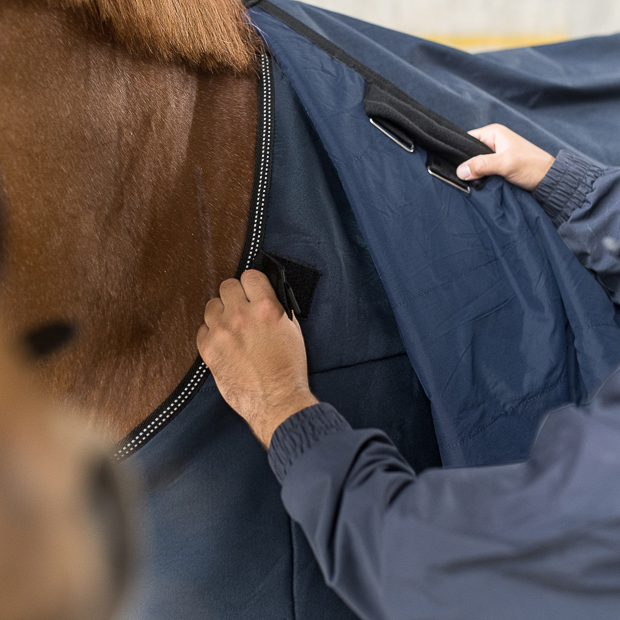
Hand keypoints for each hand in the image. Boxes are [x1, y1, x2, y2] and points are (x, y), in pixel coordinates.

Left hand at [197, 270, 317, 447]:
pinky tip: (224, 343)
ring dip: (221, 313)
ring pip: (212, 305)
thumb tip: (265, 295)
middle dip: (236, 296)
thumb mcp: (292, 330)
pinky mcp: (208, 349)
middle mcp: (241, 315)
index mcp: (266, 307)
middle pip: (227, 286)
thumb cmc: (288, 368)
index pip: (250, 275)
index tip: (253, 291)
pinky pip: (202, 328)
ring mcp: (222, 331)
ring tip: (232, 328)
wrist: (276, 401)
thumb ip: (277, 308)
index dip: (252, 283)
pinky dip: (211, 334)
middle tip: (242, 309)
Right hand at [456, 124, 554, 190]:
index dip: (457, 152)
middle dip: (465, 165)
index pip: (466, 139)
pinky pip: (481, 171)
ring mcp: (495, 155)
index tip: (451, 165)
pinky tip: (475, 184)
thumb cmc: (532, 167)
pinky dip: (478, 178)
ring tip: (467, 181)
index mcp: (493, 133)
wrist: (549, 181)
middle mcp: (493, 142)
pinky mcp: (497, 167)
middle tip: (460, 177)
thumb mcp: (505, 164)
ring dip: (472, 173)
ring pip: (474, 164)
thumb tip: (460, 171)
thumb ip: (482, 165)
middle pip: (468, 153)